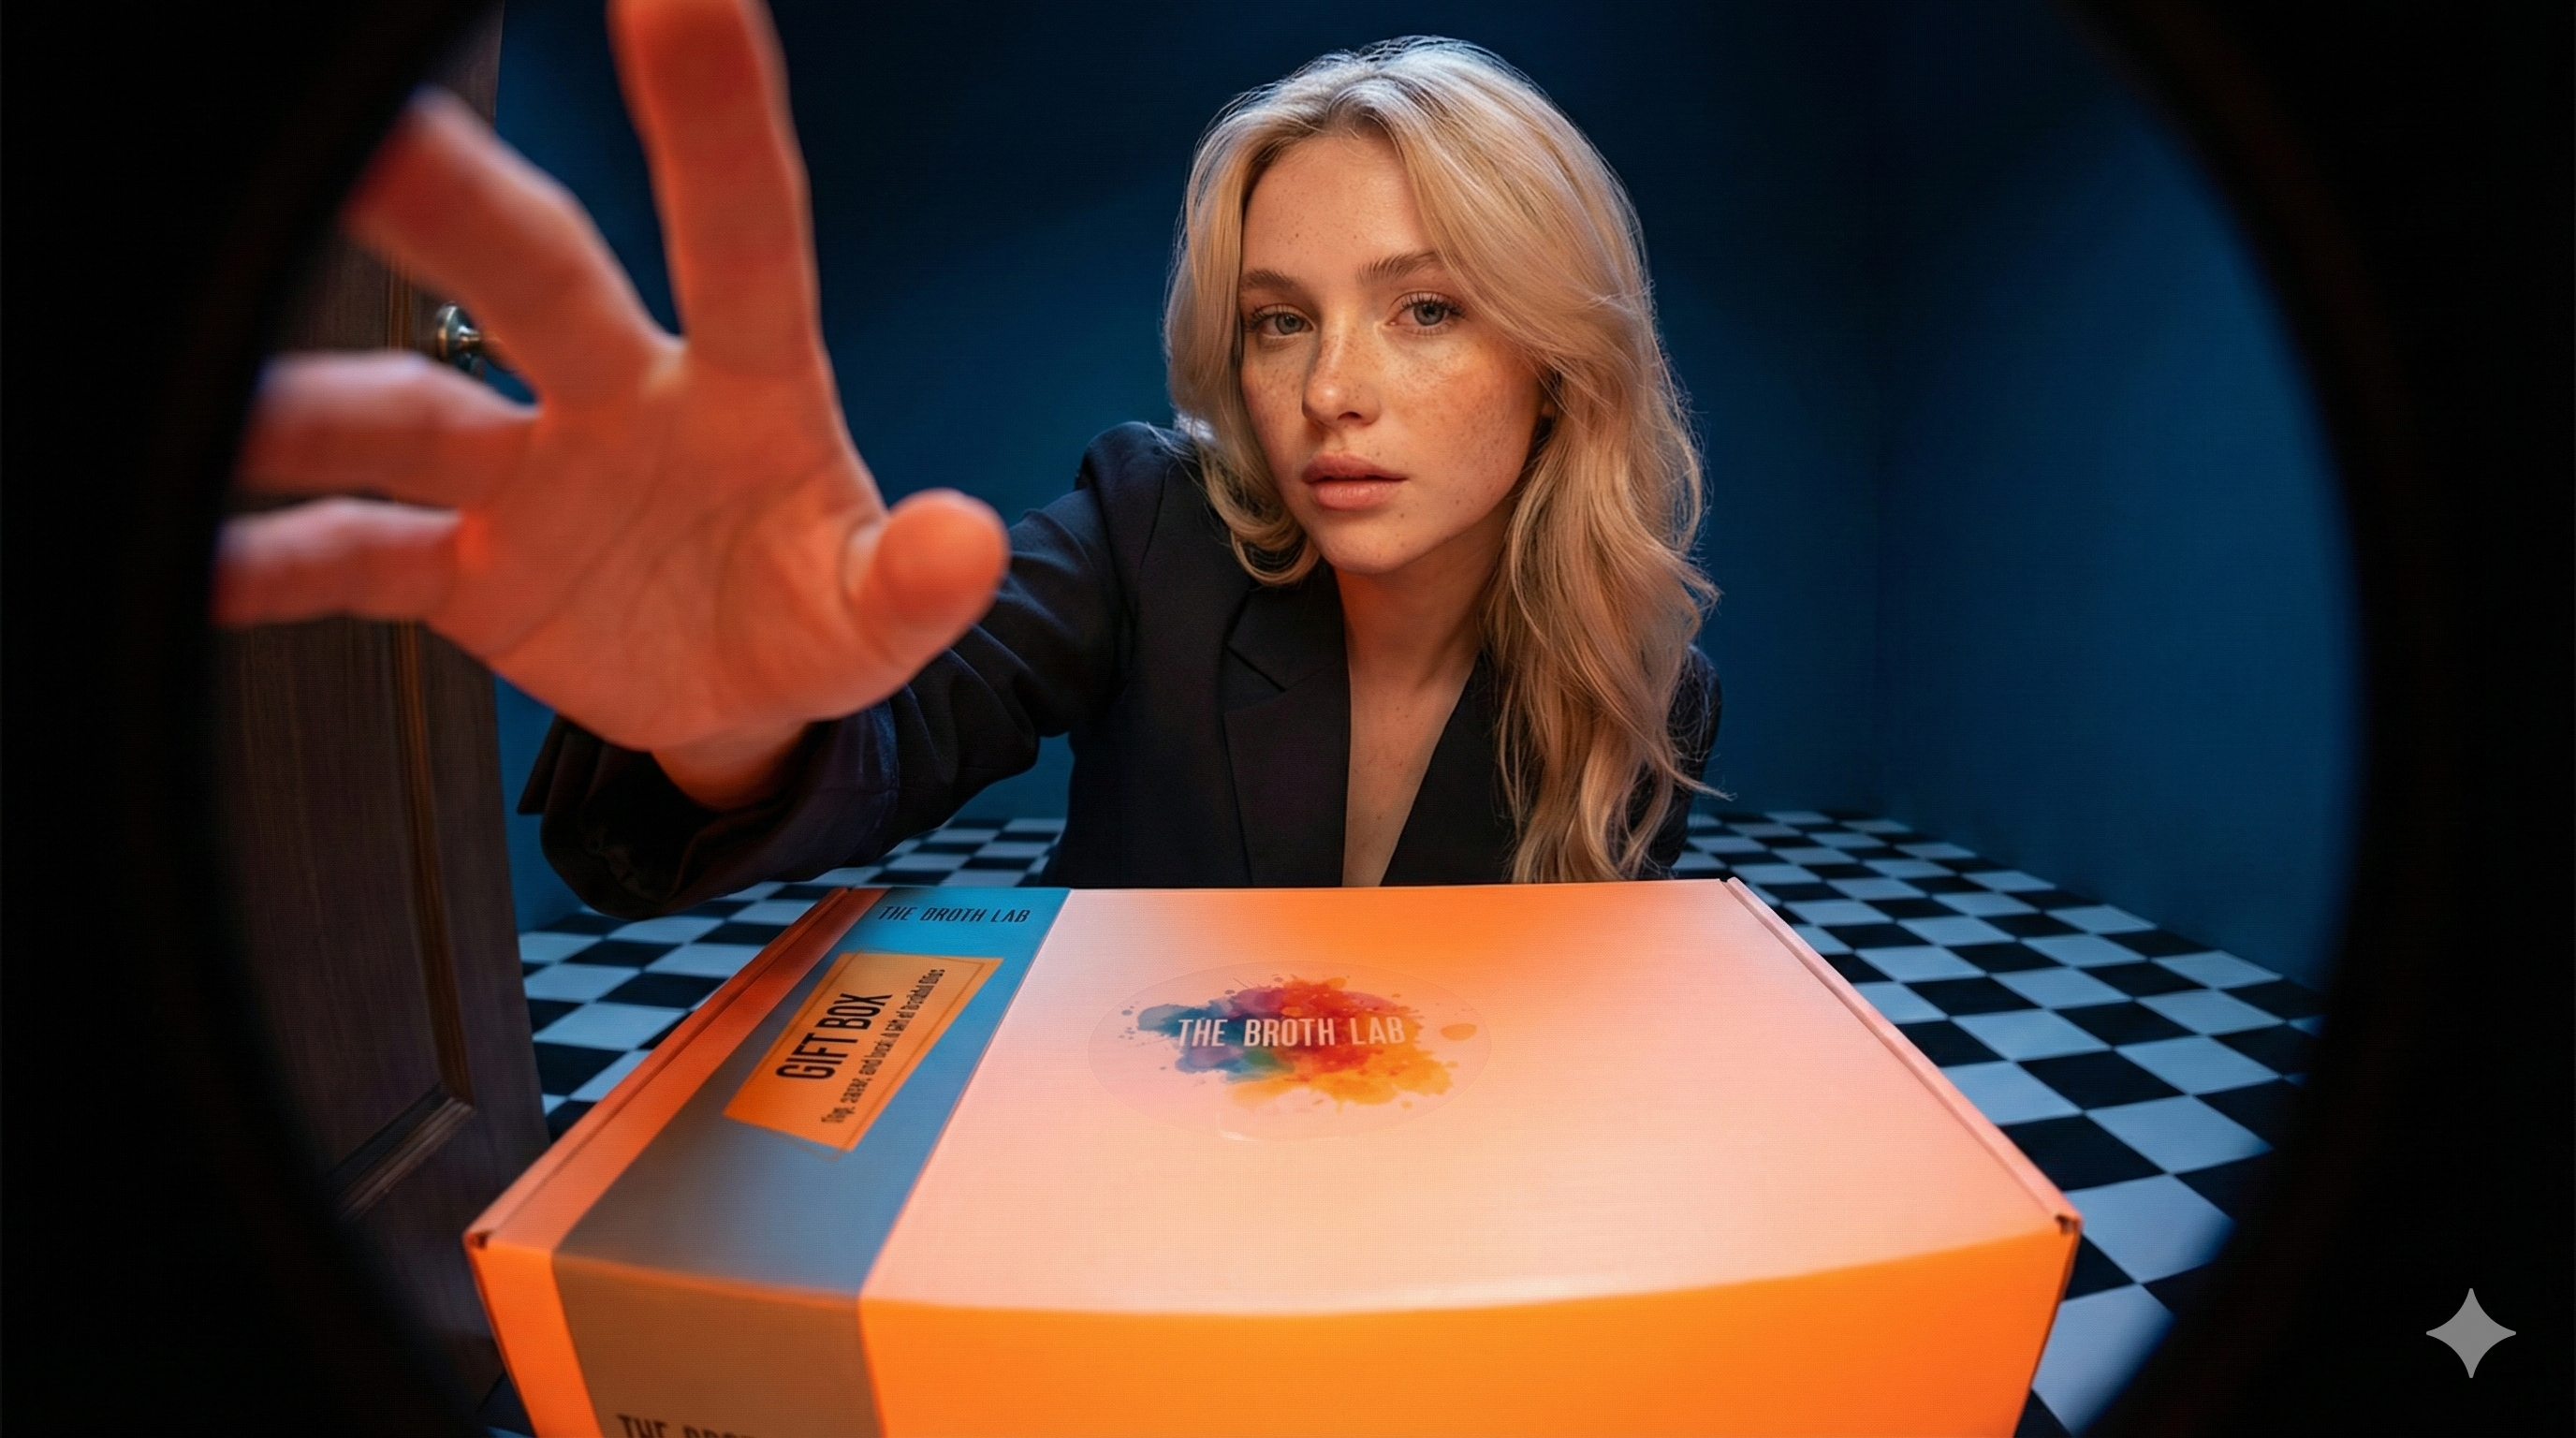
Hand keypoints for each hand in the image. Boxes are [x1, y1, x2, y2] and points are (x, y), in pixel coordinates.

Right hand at [212, 0, 1008, 807]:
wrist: (732, 701)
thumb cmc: (808, 614)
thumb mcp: (876, 610)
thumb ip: (914, 581)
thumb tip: (970, 544)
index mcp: (751, 386)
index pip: (742, 234)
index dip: (712, 121)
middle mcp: (619, 398)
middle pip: (537, 278)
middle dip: (461, 210)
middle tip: (375, 134)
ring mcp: (528, 479)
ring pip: (412, 418)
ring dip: (318, 411)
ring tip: (232, 405)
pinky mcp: (460, 570)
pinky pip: (355, 555)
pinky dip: (279, 562)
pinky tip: (206, 556)